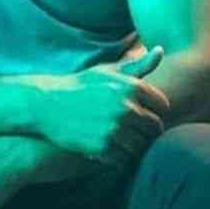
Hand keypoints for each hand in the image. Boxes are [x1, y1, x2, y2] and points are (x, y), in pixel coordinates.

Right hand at [32, 47, 170, 165]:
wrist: (46, 104)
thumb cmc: (81, 86)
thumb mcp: (108, 71)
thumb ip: (138, 65)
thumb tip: (161, 50)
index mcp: (132, 87)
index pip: (163, 106)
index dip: (156, 111)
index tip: (146, 113)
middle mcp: (126, 108)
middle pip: (155, 128)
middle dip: (148, 130)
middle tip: (136, 131)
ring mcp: (115, 129)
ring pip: (141, 145)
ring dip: (135, 145)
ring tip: (124, 140)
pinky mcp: (102, 147)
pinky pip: (124, 158)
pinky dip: (120, 157)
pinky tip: (111, 149)